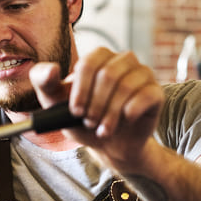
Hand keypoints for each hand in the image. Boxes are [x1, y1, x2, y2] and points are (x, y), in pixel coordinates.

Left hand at [30, 47, 162, 167]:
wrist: (110, 143)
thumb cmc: (83, 119)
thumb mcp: (56, 104)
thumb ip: (44, 83)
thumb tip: (52, 69)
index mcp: (99, 57)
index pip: (89, 63)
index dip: (81, 89)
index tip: (76, 111)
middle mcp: (123, 60)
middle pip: (108, 75)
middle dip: (96, 104)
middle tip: (89, 122)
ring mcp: (142, 74)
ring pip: (126, 86)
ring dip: (111, 113)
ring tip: (103, 129)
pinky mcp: (156, 92)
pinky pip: (146, 96)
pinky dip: (131, 112)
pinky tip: (124, 121)